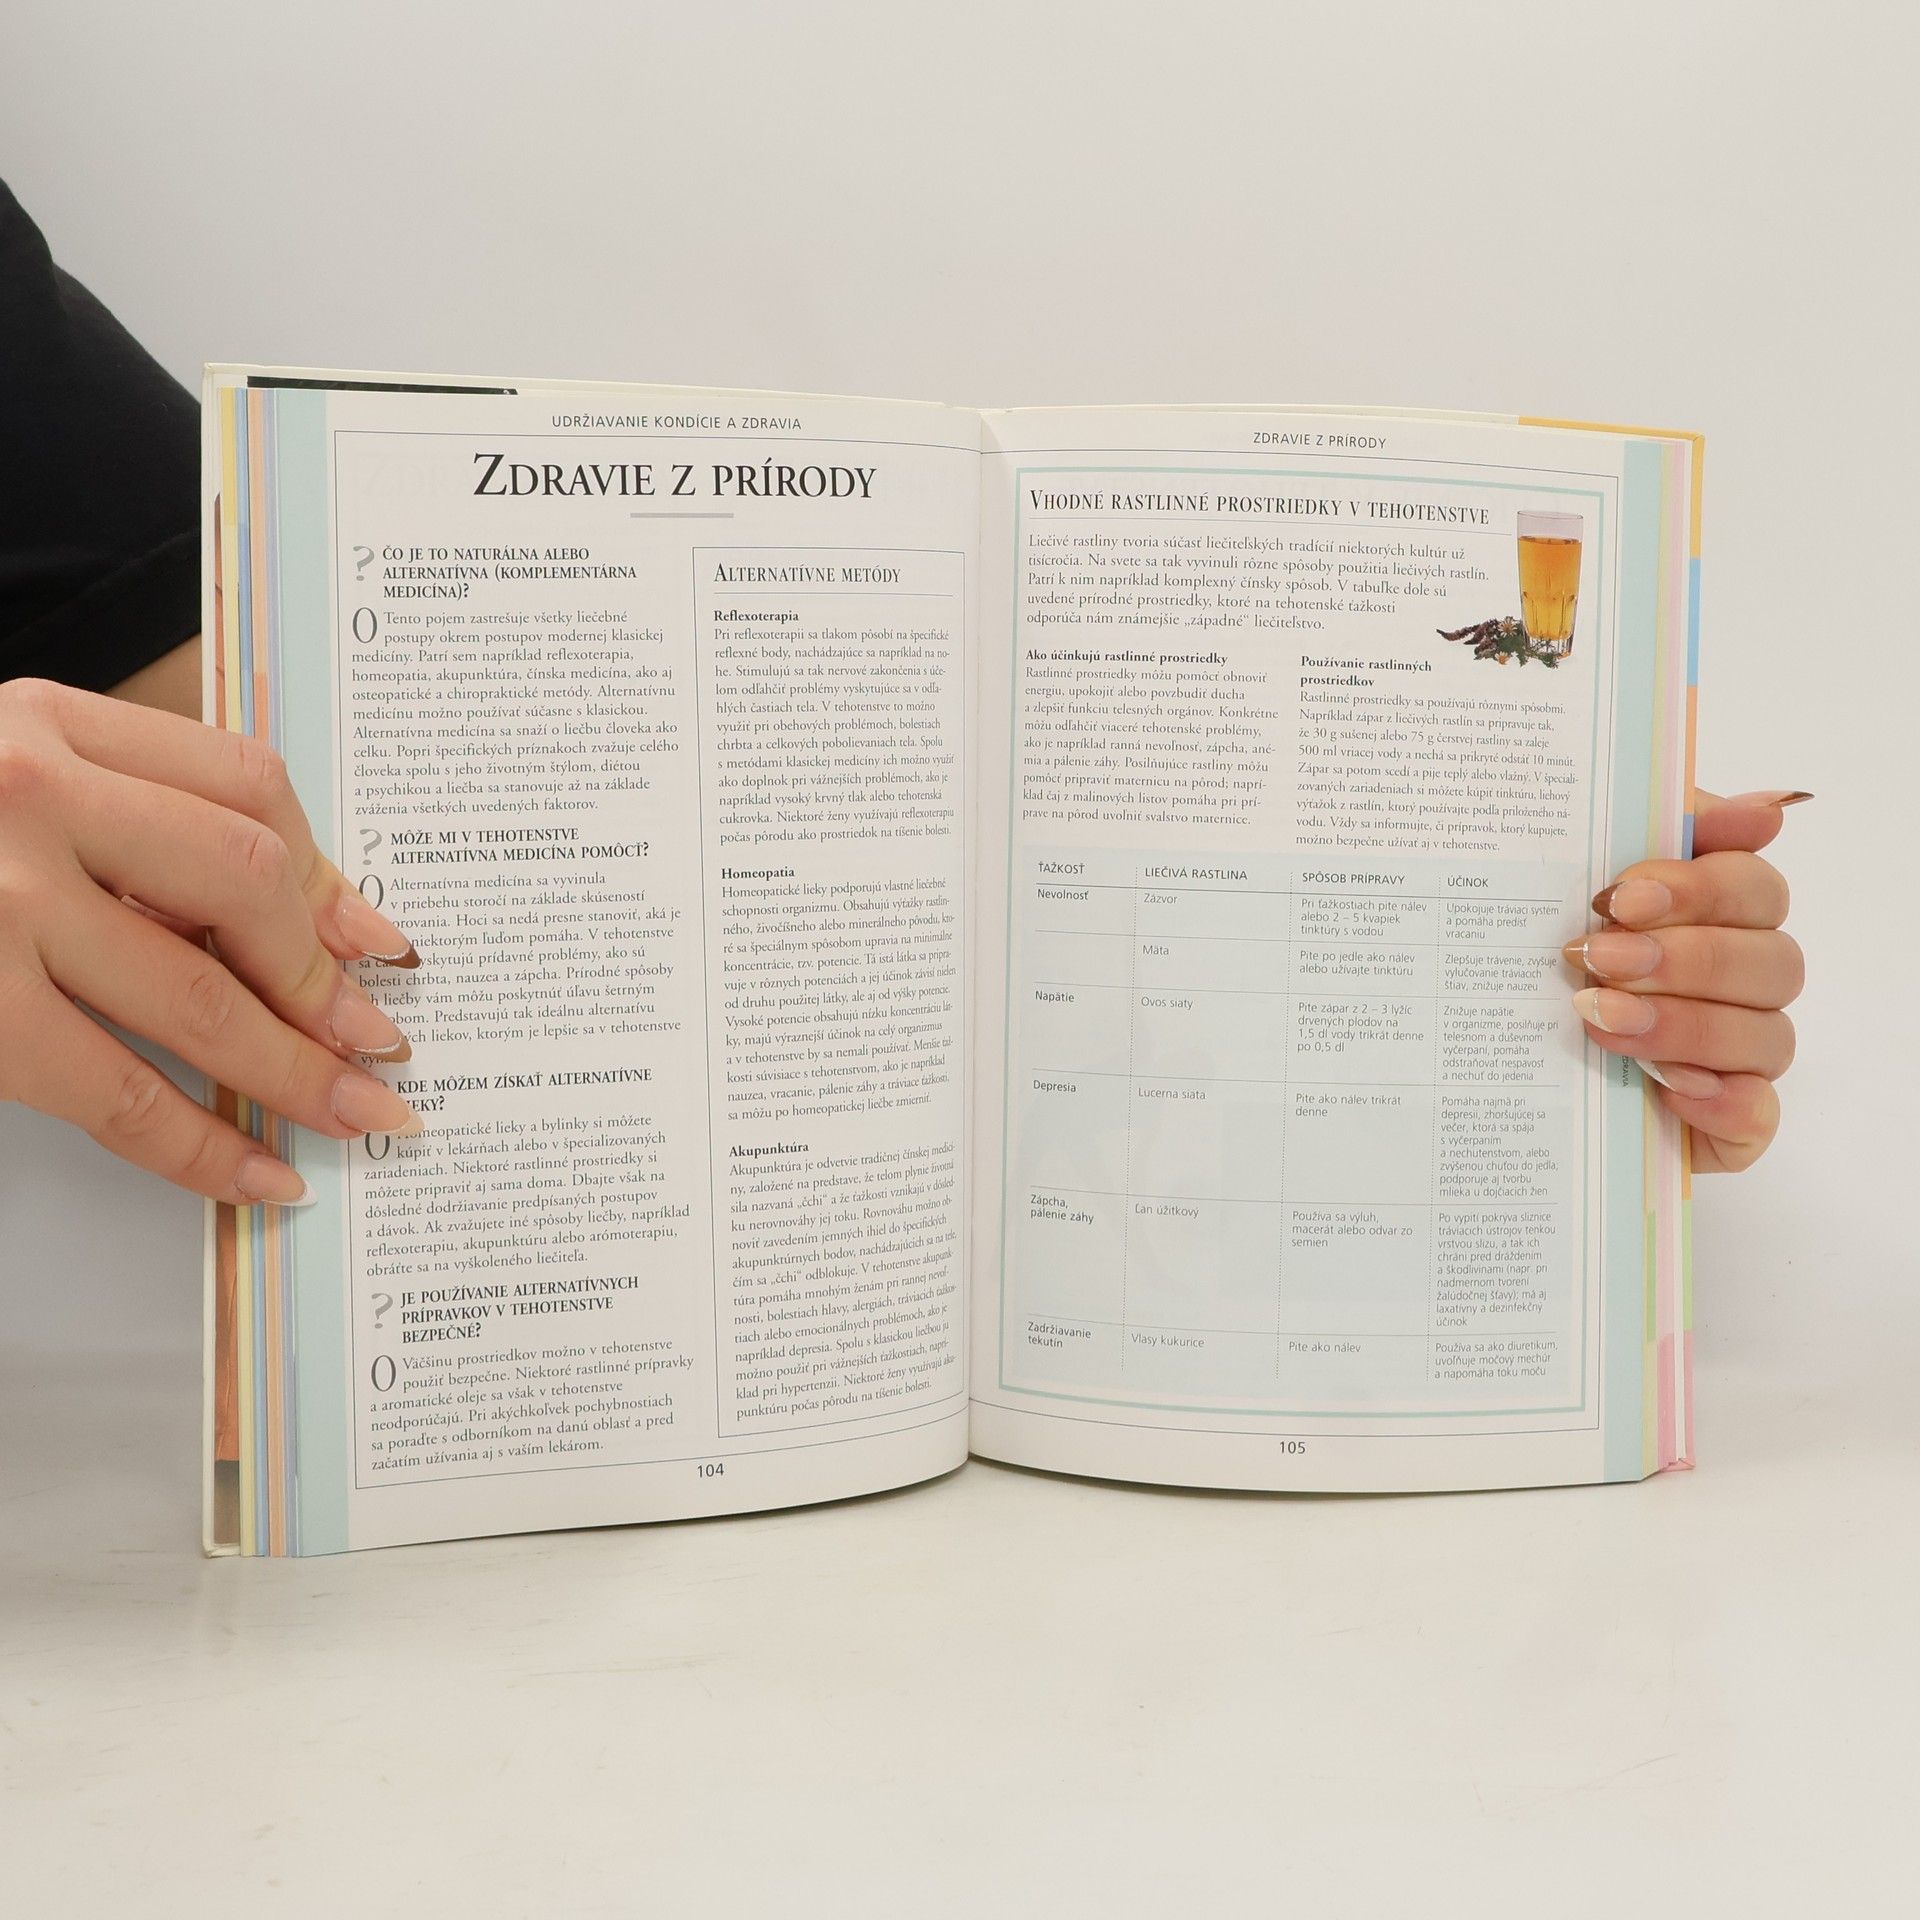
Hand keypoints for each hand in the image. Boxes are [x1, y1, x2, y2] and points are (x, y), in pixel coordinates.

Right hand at [0, 677, 421, 1204]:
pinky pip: (119, 1093)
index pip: (246, 788)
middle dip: (324, 981)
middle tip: (377, 1045)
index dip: (327, 876)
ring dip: (294, 1071)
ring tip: (357, 1114)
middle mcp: (25, 795)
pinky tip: (256, 1174)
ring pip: (197, 996)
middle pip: (245, 884)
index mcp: (47, 725)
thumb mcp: (13, 783)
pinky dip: (202, 1147)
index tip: (374, 945)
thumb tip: (322, 923)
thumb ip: (140, 826)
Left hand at [1564, 788, 1807, 1172]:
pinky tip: (1664, 1088)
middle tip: (1598, 958)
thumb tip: (1767, 806)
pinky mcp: (1727, 1124)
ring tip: (1600, 1018)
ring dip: (1684, 1025)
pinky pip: (1757, 1116)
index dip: (1698, 888)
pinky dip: (1719, 1103)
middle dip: (1683, 959)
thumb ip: (1648, 830)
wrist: (1492, 1063)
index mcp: (1715, 917)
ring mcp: (1741, 1058)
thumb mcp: (1566, 886)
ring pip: (1767, 1036)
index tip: (1621, 895)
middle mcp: (1741, 983)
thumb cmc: (1537, 963)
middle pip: (1772, 961)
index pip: (1753, 887)